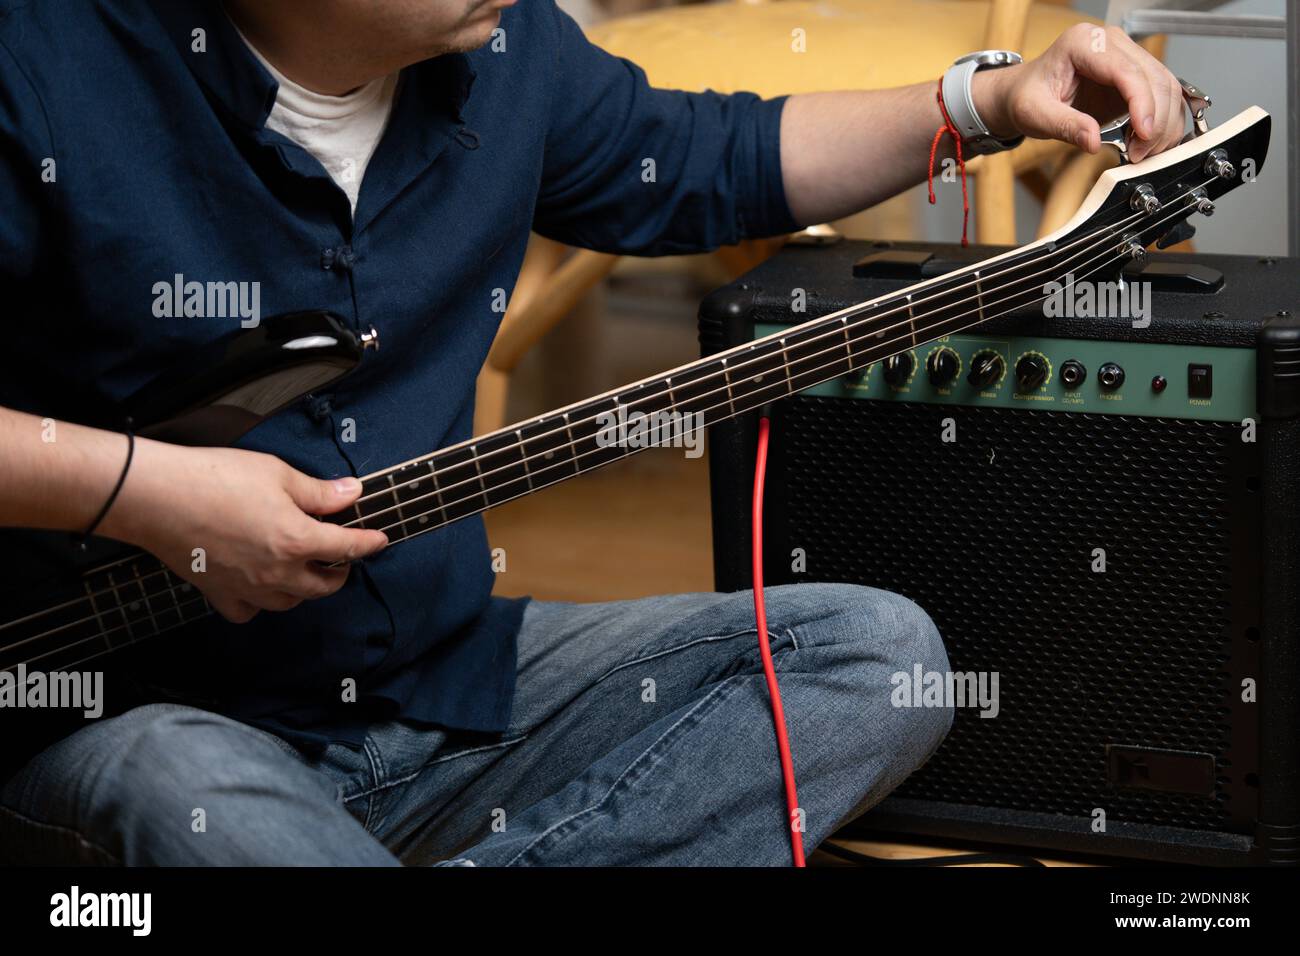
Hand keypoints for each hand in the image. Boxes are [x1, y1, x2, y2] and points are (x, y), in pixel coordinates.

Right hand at [103, 440, 387, 622]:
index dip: (369, 543)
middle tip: (341, 556)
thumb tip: (351, 493)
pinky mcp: (219, 592)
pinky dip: (260, 604)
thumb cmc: (215, 479)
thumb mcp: (277, 473)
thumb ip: (318, 491)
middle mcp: (278, 572)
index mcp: (298, 540)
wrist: (157, 498)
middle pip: (323, 586)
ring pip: (291, 602)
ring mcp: (248, 588)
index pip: (347, 547)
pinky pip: (249, 611)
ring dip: (304, 588)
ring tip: (304, 569)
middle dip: (339, 572)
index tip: (380, 540)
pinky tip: (261, 587)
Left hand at [976, 23, 1186, 162]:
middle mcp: (1110, 43)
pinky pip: (1162, 94)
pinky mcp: (1132, 76)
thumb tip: (1094, 142)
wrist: (1021, 94)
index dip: (1143, 104)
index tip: (1144, 134)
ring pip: (1165, 85)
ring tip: (1146, 151)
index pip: (1127, 71)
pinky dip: (1163, 120)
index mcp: (1083, 43)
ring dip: (1164, 122)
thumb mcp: (1035, 114)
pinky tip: (1151, 142)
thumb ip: (1064, 126)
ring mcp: (1125, 56)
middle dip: (1156, 119)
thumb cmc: (1025, 97)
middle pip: (1154, 77)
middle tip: (1142, 153)